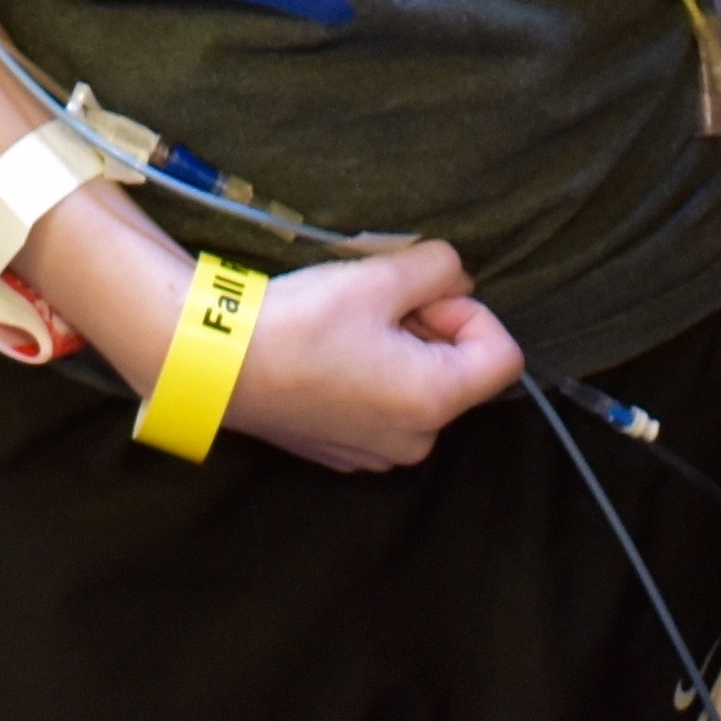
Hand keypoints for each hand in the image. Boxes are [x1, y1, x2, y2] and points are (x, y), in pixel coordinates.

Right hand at [224, 240, 526, 473]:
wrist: (216, 364)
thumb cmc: (301, 322)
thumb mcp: (379, 277)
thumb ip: (439, 268)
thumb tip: (458, 279)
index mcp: (436, 401)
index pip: (503, 355)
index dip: (471, 312)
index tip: (421, 296)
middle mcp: (415, 439)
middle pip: (459, 370)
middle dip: (429, 326)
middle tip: (378, 301)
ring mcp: (377, 452)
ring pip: (419, 386)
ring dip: (399, 349)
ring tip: (348, 325)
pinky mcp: (344, 451)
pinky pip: (382, 407)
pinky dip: (370, 375)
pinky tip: (327, 353)